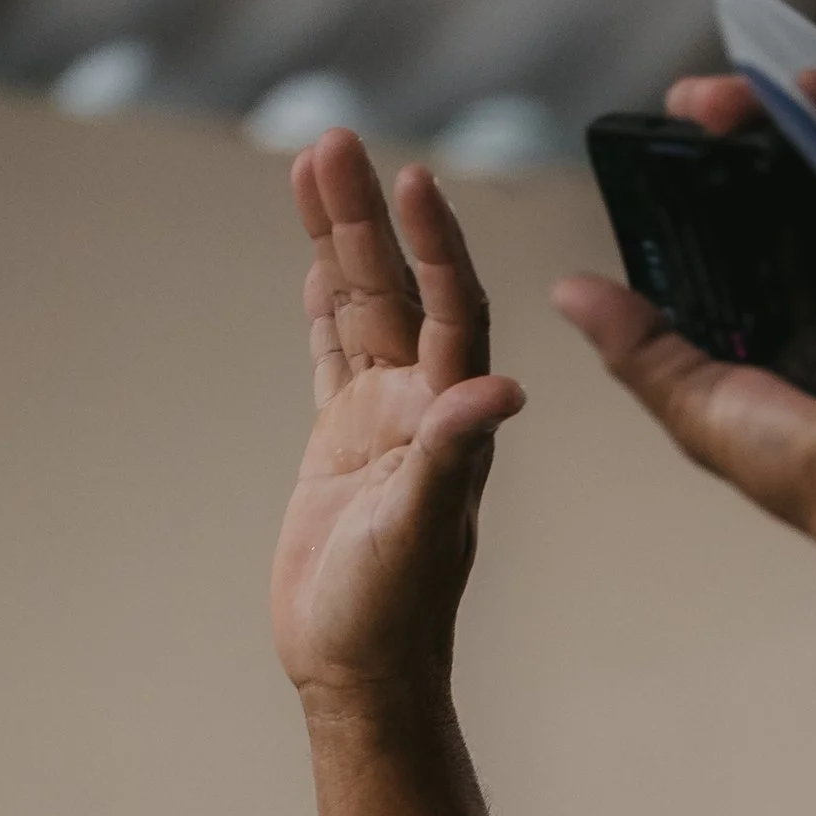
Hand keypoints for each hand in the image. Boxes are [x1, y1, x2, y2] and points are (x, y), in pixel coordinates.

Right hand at [270, 141, 523, 702]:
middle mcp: (421, 410)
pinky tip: (314, 261)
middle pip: (397, 290)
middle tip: (334, 142)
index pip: (450, 312)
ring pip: (360, 309)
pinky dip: (325, 306)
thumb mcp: (420, 533)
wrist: (360, 673)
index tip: (412, 181)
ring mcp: (380, 423)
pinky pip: (334, 356)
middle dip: (367, 216)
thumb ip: (453, 456)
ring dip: (340, 241)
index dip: (435, 246)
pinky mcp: (341, 445)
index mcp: (449, 423)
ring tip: (312, 164)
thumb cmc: (394, 617)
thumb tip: (503, 392)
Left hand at [553, 76, 815, 564]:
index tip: (667, 138)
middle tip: (688, 106)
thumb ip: (639, 346)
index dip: (707, 170)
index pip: (749, 216)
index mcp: (793, 312)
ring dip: (785, 109)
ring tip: (728, 97)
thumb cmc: (804, 466)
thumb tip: (568, 291)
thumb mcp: (697, 400)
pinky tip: (808, 90)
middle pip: (793, 171)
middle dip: (739, 126)